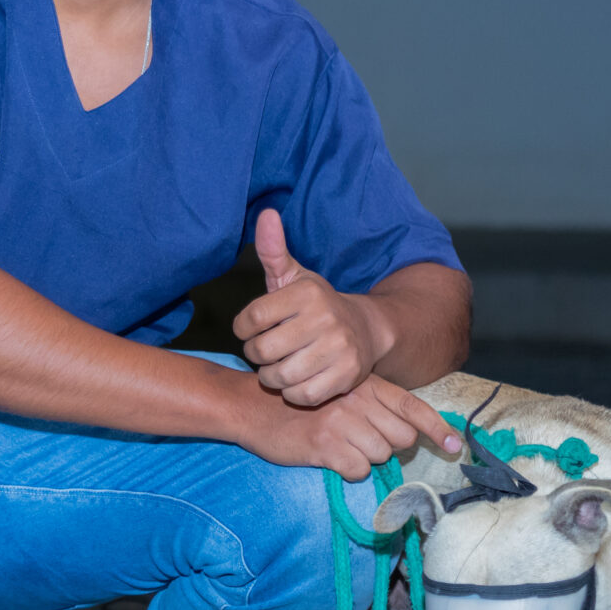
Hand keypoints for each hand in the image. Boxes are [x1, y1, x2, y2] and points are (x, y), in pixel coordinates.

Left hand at [233, 209, 392, 404]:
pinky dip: (293, 393)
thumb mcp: (295, 277)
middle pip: (263, 351)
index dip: (243, 329)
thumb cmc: (317, 306)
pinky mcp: (347, 376)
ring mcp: (339, 349)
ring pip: (280, 377)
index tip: (250, 329)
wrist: (367, 330)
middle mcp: (325, 318)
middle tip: (265, 352)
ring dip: (272, 377)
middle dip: (257, 355)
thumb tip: (266, 214)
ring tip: (278, 367)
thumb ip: (273, 251)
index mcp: (307, 293)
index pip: (252, 318)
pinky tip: (297, 381)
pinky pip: (302, 396)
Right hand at [238, 371, 461, 482]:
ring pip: (380, 456)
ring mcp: (342, 421)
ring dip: (364, 459)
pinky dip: (347, 471)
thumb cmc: (301, 403)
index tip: (454, 446)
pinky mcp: (324, 444)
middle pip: (401, 439)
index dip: (437, 428)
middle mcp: (358, 400)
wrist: (252, 404)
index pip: (412, 406)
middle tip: (361, 443)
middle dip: (388, 447)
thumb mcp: (341, 392)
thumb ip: (374, 407)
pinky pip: (357, 470)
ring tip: (340, 447)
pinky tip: (330, 459)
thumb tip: (406, 438)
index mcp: (366, 384)